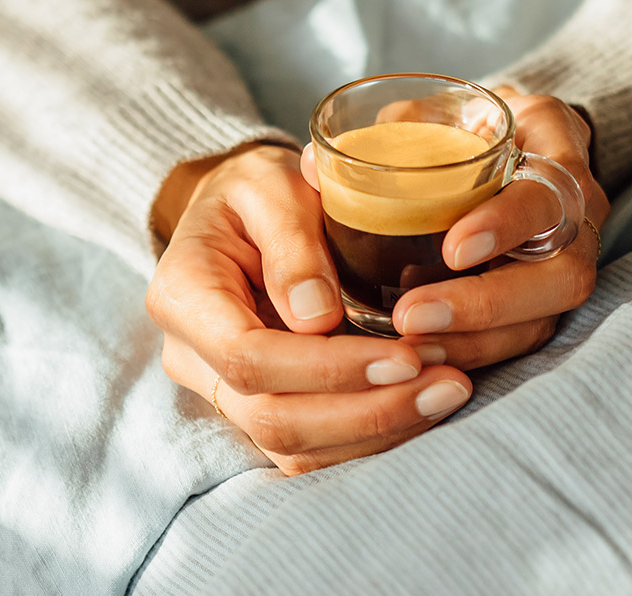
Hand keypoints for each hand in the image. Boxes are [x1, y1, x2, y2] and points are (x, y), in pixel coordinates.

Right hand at [145, 144, 472, 475]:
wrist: (241, 214)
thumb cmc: (256, 191)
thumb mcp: (270, 185)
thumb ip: (291, 242)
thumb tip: (317, 318)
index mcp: (183, 296)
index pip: (248, 356)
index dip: (329, 367)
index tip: (406, 354)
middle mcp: (192, 357)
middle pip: (273, 417)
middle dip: (367, 411)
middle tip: (446, 382)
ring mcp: (222, 390)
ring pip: (293, 446)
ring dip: (377, 430)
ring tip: (447, 393)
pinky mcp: (259, 405)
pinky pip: (310, 447)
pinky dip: (369, 436)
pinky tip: (421, 405)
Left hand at [301, 89, 607, 368]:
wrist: (514, 146)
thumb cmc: (468, 125)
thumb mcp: (440, 110)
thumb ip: (387, 133)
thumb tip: (312, 166)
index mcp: (556, 151)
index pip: (548, 194)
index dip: (506, 226)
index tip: (451, 248)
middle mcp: (578, 215)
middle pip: (563, 278)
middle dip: (487, 305)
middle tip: (410, 316)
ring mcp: (565, 265)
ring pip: (542, 321)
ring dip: (473, 342)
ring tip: (405, 348)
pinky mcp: (543, 303)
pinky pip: (519, 340)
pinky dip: (470, 353)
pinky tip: (419, 360)